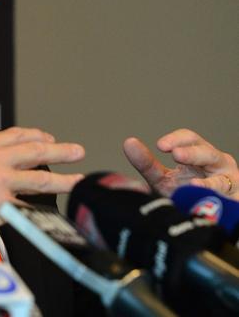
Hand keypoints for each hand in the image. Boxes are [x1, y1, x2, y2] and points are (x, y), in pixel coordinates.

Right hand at [0, 127, 84, 241]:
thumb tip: (5, 159)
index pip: (18, 135)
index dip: (39, 137)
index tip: (51, 140)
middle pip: (36, 152)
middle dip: (61, 151)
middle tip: (77, 152)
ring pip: (40, 180)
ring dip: (63, 181)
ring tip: (77, 181)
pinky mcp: (2, 208)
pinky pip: (27, 206)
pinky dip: (40, 208)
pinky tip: (51, 209)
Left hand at [123, 128, 237, 198]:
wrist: (209, 218)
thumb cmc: (188, 194)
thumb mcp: (165, 179)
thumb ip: (148, 164)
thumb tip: (129, 143)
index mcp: (200, 154)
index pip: (190, 139)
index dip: (176, 139)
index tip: (160, 146)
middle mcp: (217, 164)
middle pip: (207, 153)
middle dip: (192, 153)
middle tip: (176, 155)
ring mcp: (230, 182)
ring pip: (221, 178)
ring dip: (207, 181)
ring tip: (191, 183)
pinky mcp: (235, 200)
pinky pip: (227, 198)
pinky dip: (214, 197)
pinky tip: (201, 197)